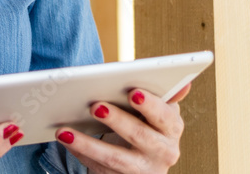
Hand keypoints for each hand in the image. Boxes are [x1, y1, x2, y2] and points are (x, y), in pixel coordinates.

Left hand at [54, 83, 191, 173]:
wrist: (144, 162)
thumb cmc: (147, 124)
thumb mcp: (158, 111)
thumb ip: (165, 94)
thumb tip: (184, 83)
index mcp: (172, 128)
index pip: (165, 116)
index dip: (150, 105)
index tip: (133, 92)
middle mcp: (163, 152)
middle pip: (140, 136)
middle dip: (117, 120)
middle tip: (95, 105)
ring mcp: (143, 170)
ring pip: (115, 158)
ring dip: (89, 144)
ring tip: (65, 131)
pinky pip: (99, 168)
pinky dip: (81, 153)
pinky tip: (66, 140)